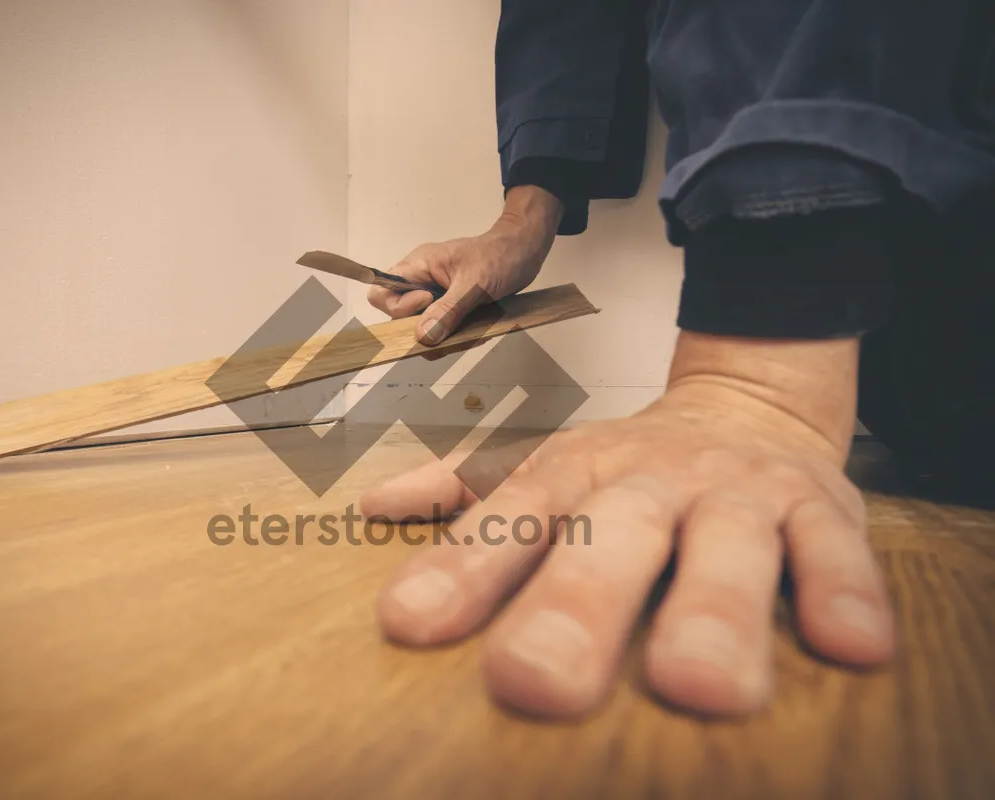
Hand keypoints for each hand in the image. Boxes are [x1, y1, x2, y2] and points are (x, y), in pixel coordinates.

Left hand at [361, 333, 895, 718]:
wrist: (746, 406)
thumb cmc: (629, 468)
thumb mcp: (546, 472)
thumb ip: (466, 498)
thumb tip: (372, 505)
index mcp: (572, 477)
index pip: (511, 521)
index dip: (461, 570)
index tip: (411, 624)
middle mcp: (648, 482)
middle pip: (609, 538)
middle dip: (575, 606)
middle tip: (535, 681)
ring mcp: (736, 493)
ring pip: (726, 549)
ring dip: (712, 612)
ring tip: (695, 685)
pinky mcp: (820, 509)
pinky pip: (835, 552)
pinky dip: (843, 591)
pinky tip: (849, 647)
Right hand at [369, 186, 563, 344]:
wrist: (525, 251)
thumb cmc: (500, 255)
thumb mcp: (474, 284)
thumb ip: (447, 311)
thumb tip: (422, 336)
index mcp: (418, 266)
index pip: (381, 293)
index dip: (398, 307)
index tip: (427, 302)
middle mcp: (422, 281)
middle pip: (401, 317)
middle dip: (426, 327)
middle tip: (454, 322)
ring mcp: (436, 295)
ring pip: (423, 327)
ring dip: (446, 334)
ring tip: (471, 322)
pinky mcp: (450, 306)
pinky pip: (443, 328)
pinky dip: (458, 334)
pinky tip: (477, 325)